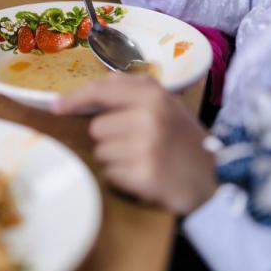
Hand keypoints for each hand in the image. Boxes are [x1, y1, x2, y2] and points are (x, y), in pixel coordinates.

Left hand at [55, 74, 216, 214]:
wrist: (214, 180)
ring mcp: (146, 145)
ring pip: (101, 152)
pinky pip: (110, 174)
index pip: (101, 90)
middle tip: (138, 144)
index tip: (57, 106)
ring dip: (116, 159)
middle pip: (97, 127)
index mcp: (153, 94)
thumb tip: (90, 91)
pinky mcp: (143, 173)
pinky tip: (145, 176)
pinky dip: (122, 178)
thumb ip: (132, 93)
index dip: (75, 98)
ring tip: (143, 160)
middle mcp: (149, 115)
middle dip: (110, 138)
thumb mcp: (166, 106)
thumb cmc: (183, 141)